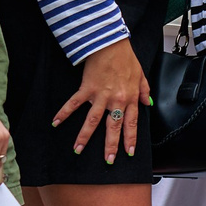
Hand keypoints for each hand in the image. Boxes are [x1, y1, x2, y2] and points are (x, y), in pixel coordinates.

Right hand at [55, 39, 149, 162]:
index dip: (130, 139)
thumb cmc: (126, 58)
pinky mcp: (87, 89)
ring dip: (85, 136)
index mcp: (130, 98)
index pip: (131, 124)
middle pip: (113, 127)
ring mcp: (101, 96)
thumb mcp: (141, 75)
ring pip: (93, 121)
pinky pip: (74, 103)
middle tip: (108, 160)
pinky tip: (56, 123)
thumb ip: (145, 90)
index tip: (128, 152)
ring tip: (78, 150)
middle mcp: (116, 100)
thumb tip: (149, 103)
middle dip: (110, 145)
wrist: (112, 44)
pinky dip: (64, 113)